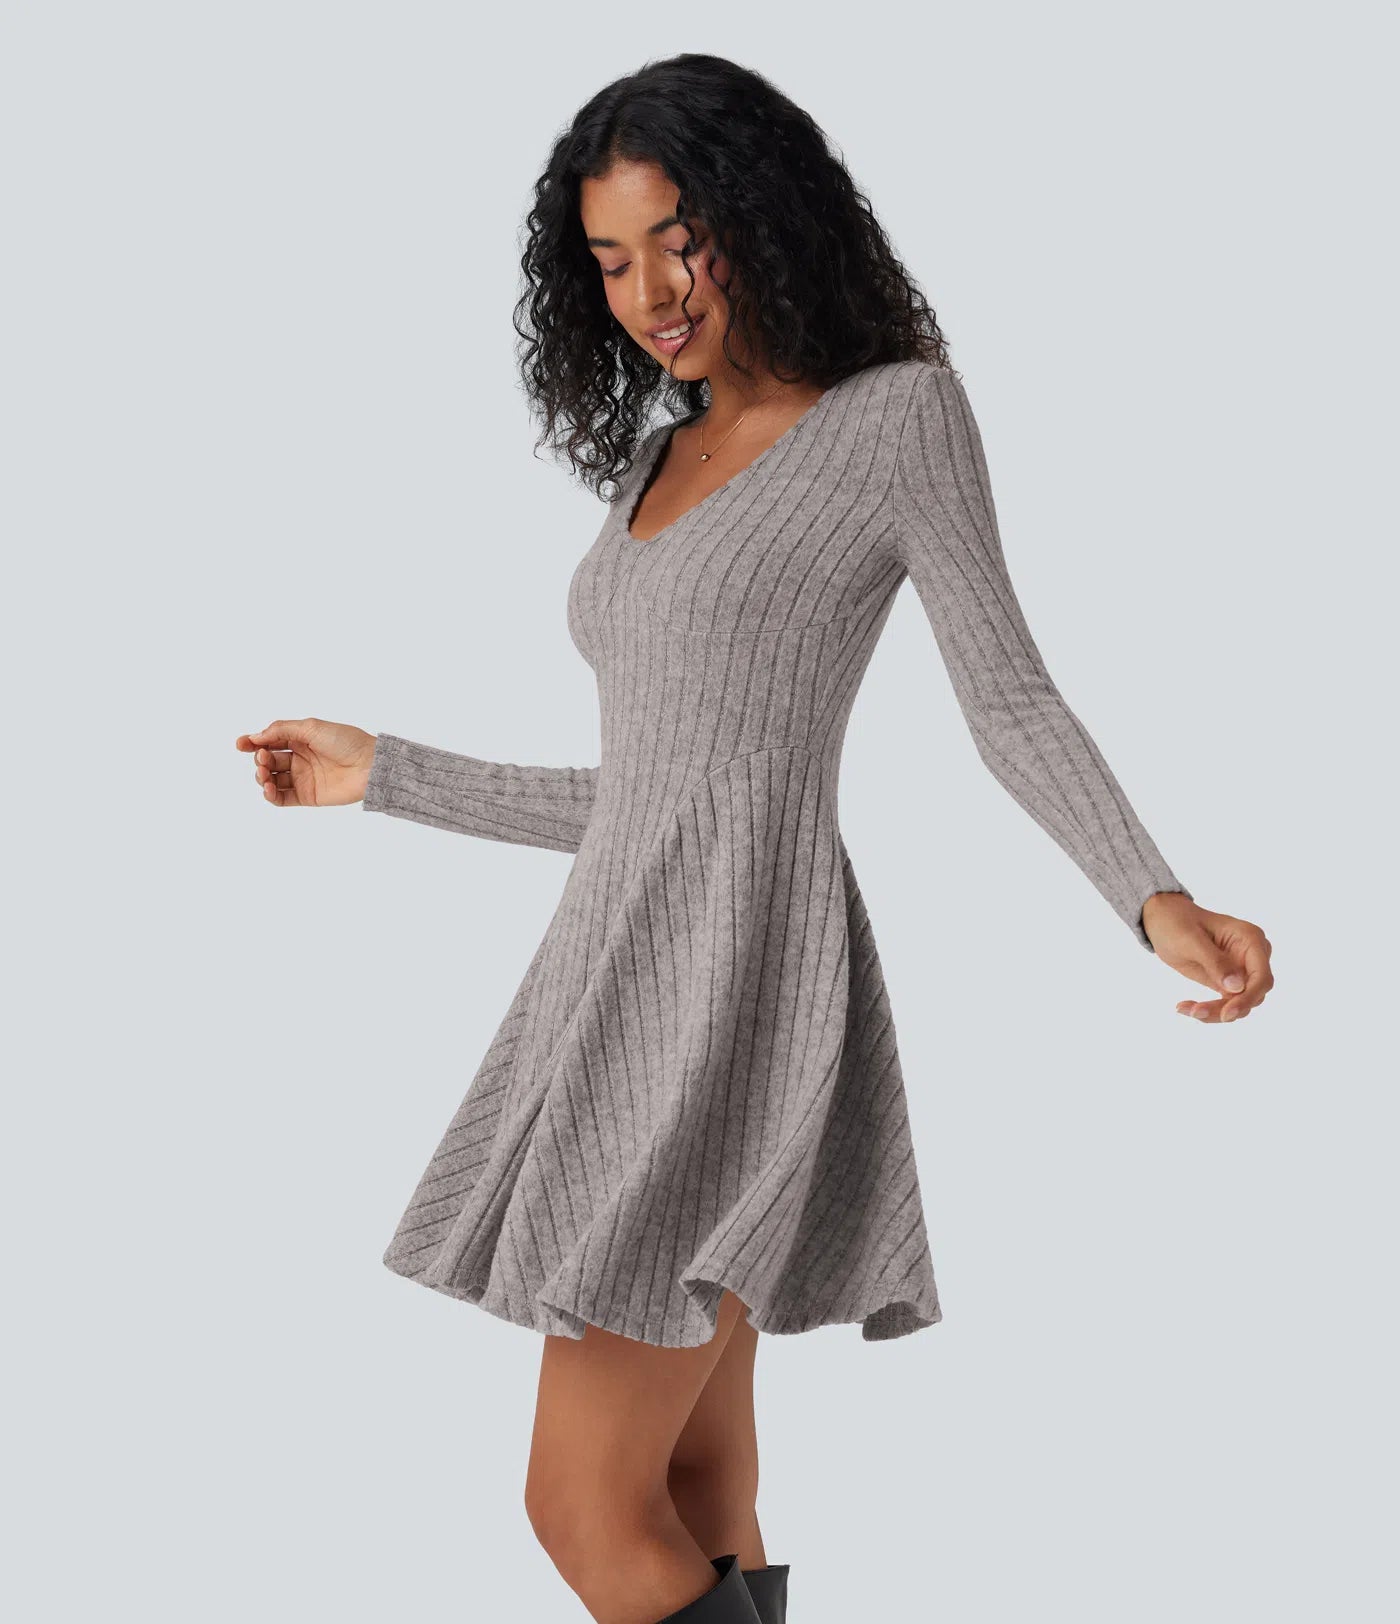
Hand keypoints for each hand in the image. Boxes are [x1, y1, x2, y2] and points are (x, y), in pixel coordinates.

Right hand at [234, 716, 377, 807]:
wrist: (370, 765)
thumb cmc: (347, 742)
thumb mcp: (311, 728)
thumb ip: (281, 730)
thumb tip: (256, 736)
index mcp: (301, 739)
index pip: (270, 741)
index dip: (252, 742)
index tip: (240, 744)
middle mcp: (300, 758)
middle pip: (268, 760)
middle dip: (260, 759)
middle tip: (264, 758)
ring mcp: (303, 778)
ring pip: (271, 780)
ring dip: (261, 777)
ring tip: (265, 774)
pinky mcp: (308, 796)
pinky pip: (282, 798)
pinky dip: (270, 795)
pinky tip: (268, 788)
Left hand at [1141, 891, 1273, 1022]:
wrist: (1163, 920)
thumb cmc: (1177, 922)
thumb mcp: (1191, 940)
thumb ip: (1215, 961)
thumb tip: (1238, 987)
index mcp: (1250, 939)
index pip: (1262, 977)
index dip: (1248, 998)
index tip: (1227, 1014)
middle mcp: (1251, 957)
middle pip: (1253, 995)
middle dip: (1227, 1009)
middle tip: (1196, 1012)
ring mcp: (1242, 970)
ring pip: (1240, 1004)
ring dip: (1214, 1012)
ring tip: (1184, 1008)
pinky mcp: (1228, 982)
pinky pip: (1226, 1004)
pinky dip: (1208, 1010)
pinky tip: (1184, 1007)